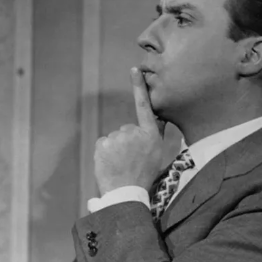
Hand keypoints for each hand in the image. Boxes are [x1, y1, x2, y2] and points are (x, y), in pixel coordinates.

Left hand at [94, 67, 164, 194]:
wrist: (126, 192)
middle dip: (127, 141)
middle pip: (126, 130)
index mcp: (150, 134)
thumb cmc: (145, 175)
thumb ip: (157, 133)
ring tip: (121, 164)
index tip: (134, 69)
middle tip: (130, 160)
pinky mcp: (103, 144)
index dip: (138, 86)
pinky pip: (103, 144)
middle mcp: (134, 132)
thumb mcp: (159, 154)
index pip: (144, 105)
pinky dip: (105, 153)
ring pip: (114, 138)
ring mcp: (117, 138)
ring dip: (116, 148)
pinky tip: (111, 164)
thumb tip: (158, 117)